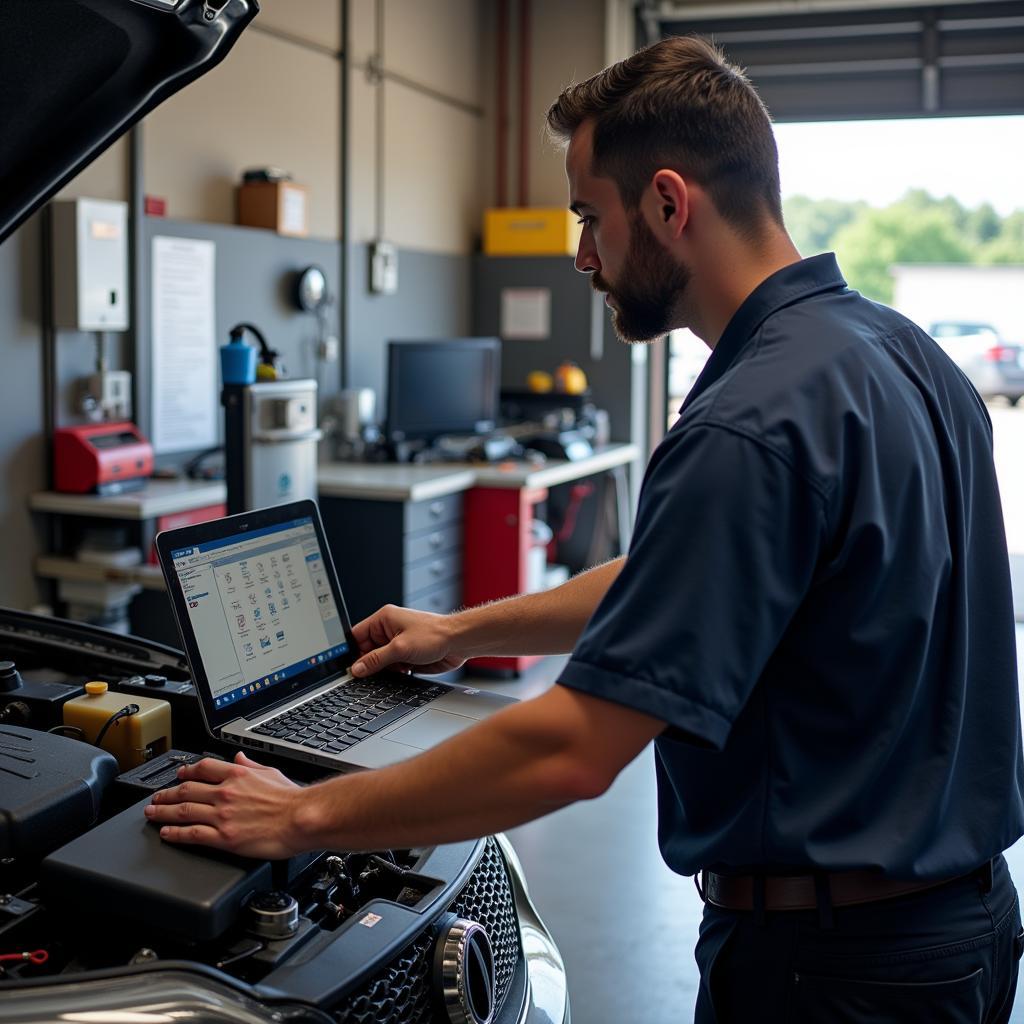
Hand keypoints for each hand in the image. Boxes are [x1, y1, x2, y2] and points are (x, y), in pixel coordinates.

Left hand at [144, 751, 304, 857]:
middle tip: (155, 797)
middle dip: (166, 793)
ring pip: (183, 810)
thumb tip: (238, 756)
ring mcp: (222, 815)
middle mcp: (225, 793)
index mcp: (237, 775)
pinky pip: (191, 834)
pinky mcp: (223, 837)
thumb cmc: (291, 798)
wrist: (301, 818)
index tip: (178, 775)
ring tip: (152, 813)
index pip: (203, 769)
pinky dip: (175, 833)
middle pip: (186, 790)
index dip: (186, 771)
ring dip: (163, 812)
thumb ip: (250, 765)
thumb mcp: (271, 772)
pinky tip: (166, 833)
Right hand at [350, 604, 464, 676]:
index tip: (348, 668)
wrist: (460, 642)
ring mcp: (399, 643)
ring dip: (384, 669)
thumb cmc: (435, 635)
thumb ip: (376, 659)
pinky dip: (395, 672)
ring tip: (394, 669)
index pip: (357, 636)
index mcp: (384, 619)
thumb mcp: (400, 648)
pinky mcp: (407, 655)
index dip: (351, 652)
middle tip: (369, 675)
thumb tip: (357, 668)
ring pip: (380, 661)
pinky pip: (392, 666)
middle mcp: (389, 630)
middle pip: (367, 651)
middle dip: (370, 664)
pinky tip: (402, 672)